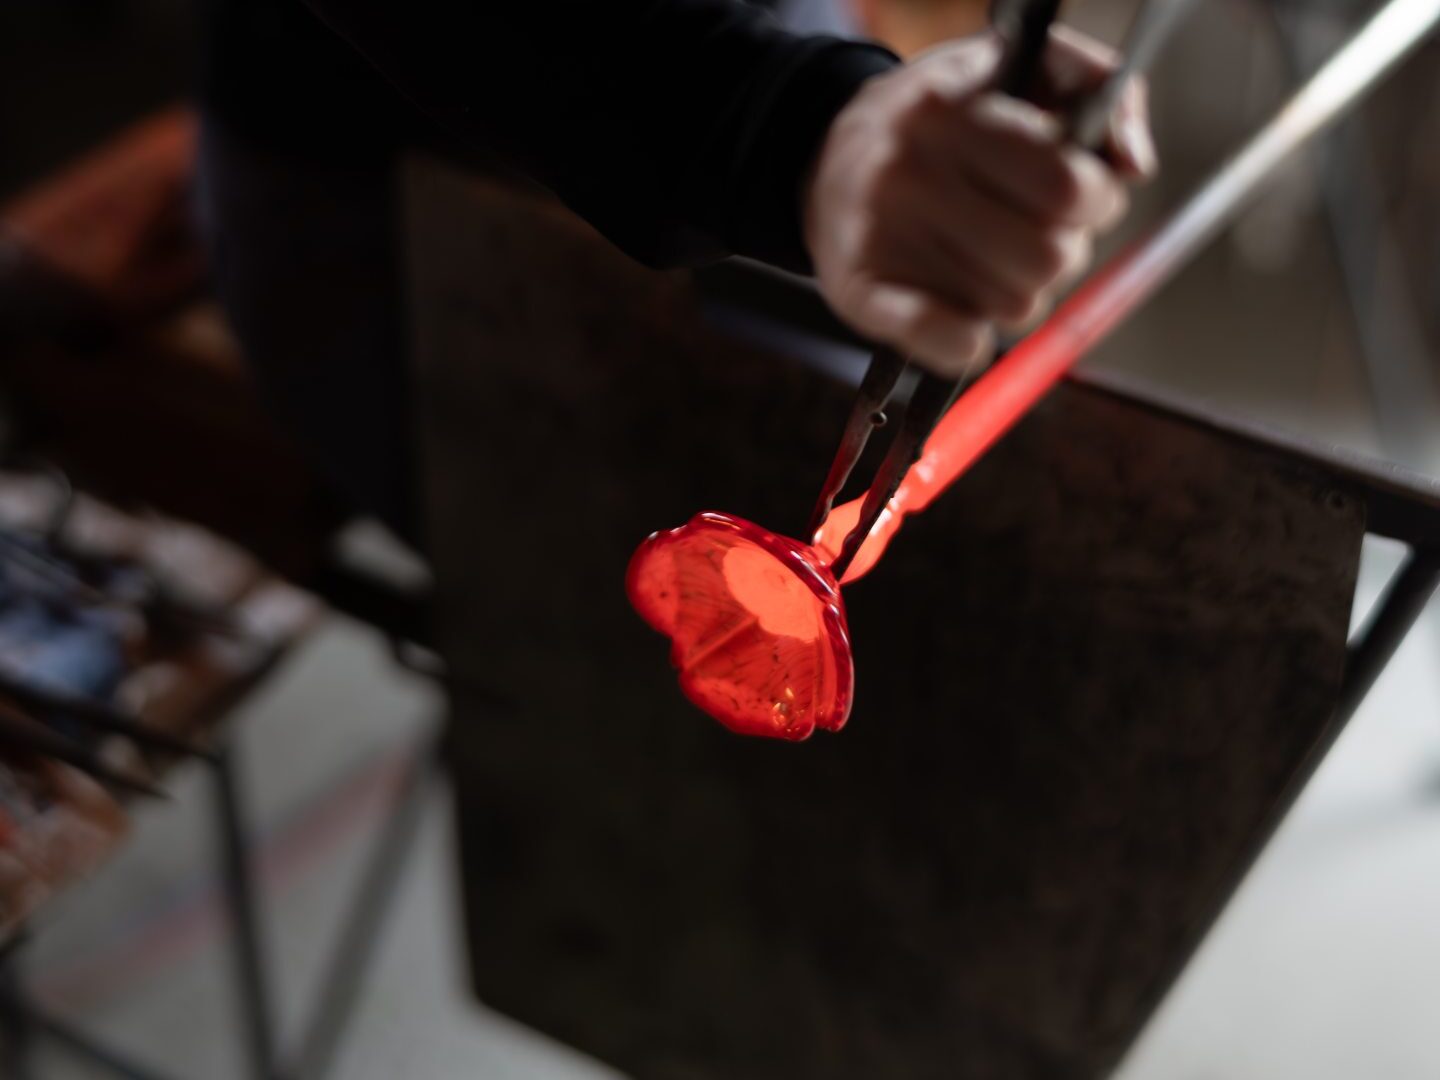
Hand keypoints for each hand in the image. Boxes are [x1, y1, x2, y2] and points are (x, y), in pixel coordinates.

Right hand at [804, 27, 1155, 376]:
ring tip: (986, 260)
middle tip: (1031, 233)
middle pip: (1048, 258)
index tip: (1079, 197)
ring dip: (1016, 293)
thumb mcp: (1019, 68)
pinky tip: (962, 319)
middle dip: (1060, 252)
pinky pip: (950, 343)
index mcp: (957, 113)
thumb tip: (1133, 167)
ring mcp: (882, 235)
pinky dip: (970, 344)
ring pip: (1012, 306)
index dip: (1095, 202)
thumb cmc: (944, 119)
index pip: (1068, 187)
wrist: (825, 155)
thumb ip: (1095, 86)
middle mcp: (912, 172)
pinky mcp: (860, 292)